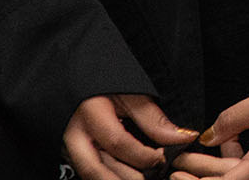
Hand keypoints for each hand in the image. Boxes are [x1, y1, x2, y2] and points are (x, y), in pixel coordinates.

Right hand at [62, 93, 197, 179]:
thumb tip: (182, 138)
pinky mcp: (67, 155)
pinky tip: (126, 176)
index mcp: (90, 112)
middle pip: (94, 169)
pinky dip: (107, 176)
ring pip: (88, 174)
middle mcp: (72, 135)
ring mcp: (66, 147)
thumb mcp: (131, 93)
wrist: (76, 78)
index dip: (142, 155)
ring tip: (141, 178)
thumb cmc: (106, 82)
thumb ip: (154, 119)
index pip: (116, 142)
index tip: (162, 158)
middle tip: (149, 178)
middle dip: (124, 179)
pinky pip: (87, 171)